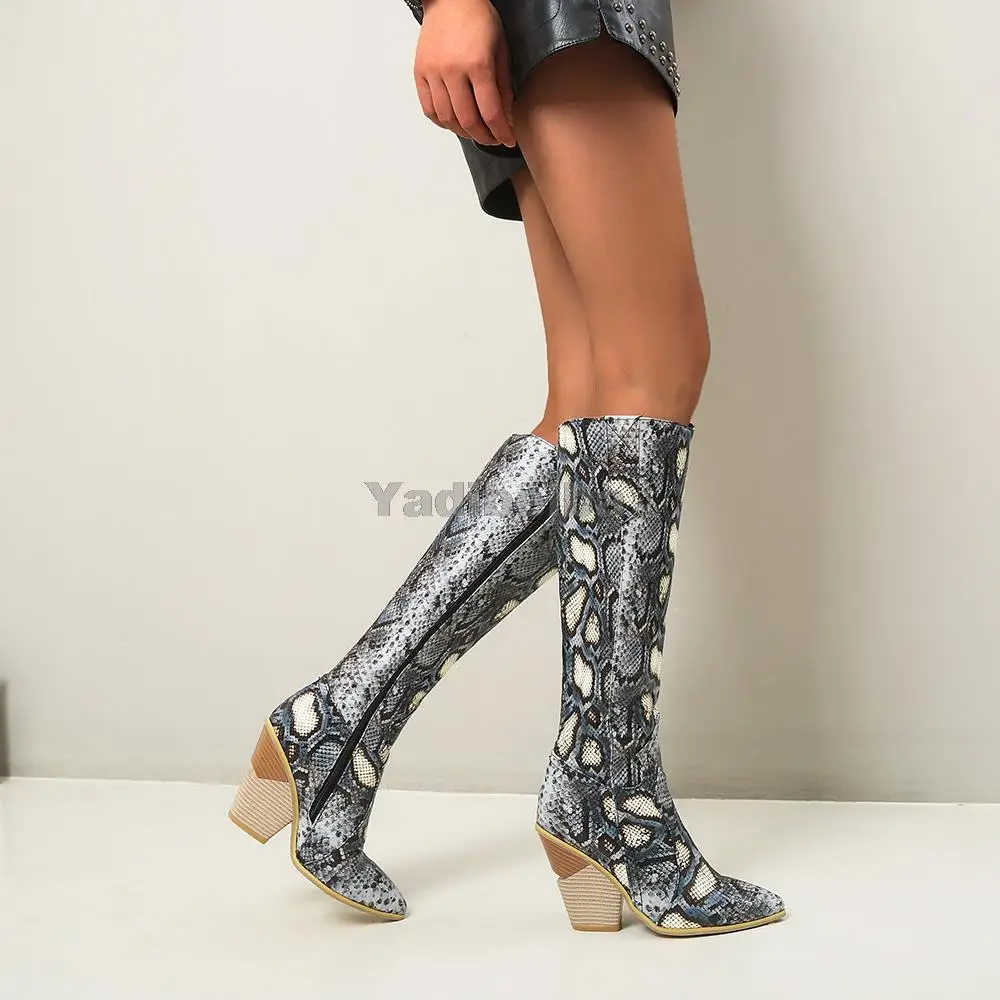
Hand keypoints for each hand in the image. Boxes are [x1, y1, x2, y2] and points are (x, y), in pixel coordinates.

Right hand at [414, 0, 516, 146]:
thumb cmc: (478, 18)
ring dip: (463, 132)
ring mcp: (433, 72)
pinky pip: (429, 109)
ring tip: (474, 132)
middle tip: (492, 139)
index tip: (507, 140)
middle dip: (483, 136)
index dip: (501, 132)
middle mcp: (453, 70)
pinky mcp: (420, 72)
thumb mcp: (501, 50)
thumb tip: (506, 117)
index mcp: (478, 64)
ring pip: (447, 118)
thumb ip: (503, 86)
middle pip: (468, 120)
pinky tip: (453, 122)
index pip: (491, 112)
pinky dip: (442, 122)